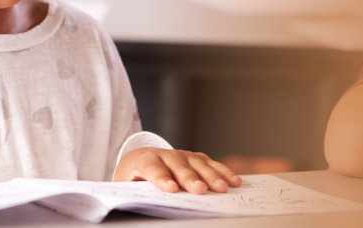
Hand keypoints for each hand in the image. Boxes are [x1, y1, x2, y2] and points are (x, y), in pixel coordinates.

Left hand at [114, 148, 241, 193]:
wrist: (140, 160)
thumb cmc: (133, 179)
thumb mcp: (127, 187)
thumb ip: (136, 194)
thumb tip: (143, 206)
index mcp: (144, 161)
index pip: (153, 168)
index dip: (162, 178)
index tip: (171, 188)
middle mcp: (166, 155)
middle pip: (179, 166)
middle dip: (190, 178)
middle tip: (199, 190)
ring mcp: (183, 155)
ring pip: (199, 164)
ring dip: (212, 176)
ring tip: (222, 188)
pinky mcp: (196, 158)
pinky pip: (211, 164)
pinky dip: (223, 172)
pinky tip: (234, 182)